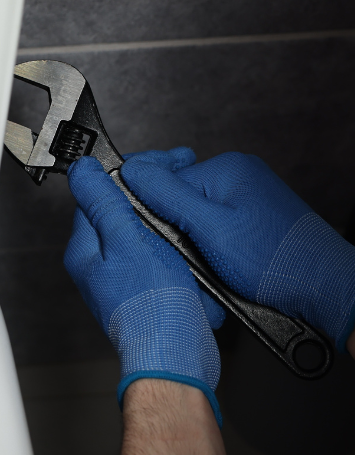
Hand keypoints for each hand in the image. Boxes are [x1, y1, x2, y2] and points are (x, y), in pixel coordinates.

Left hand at [65, 157, 224, 421]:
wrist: (177, 357)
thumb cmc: (151, 306)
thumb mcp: (128, 241)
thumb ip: (104, 203)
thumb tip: (82, 170)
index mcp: (85, 250)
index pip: (98, 195)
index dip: (129, 176)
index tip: (159, 166)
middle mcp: (100, 266)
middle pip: (124, 214)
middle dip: (155, 203)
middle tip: (180, 191)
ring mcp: (125, 280)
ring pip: (149, 237)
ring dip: (173, 230)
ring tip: (190, 228)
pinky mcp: (150, 292)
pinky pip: (167, 262)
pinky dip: (183, 256)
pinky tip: (194, 258)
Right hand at [122, 148, 354, 348]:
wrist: (322, 287)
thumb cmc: (275, 261)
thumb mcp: (210, 230)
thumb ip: (168, 197)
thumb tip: (131, 171)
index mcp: (226, 168)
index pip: (165, 183)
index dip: (156, 216)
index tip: (163, 241)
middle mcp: (238, 175)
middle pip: (180, 201)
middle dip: (179, 234)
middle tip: (193, 260)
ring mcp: (248, 196)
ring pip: (196, 218)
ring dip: (195, 246)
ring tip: (214, 267)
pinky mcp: (253, 217)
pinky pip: (215, 227)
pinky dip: (212, 249)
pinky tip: (224, 266)